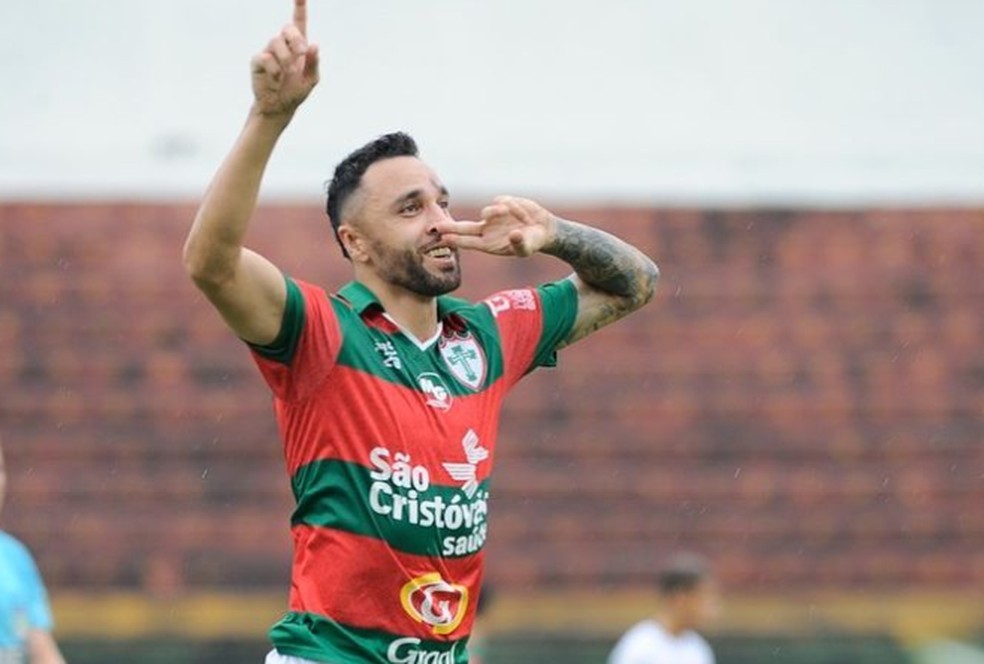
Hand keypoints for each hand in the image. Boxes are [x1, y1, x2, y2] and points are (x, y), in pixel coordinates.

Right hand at [250, 0, 319, 116]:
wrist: (279, 107)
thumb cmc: (295, 91)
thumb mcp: (310, 79)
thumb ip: (313, 63)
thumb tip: (314, 45)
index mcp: (298, 47)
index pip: (299, 22)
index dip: (299, 7)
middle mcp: (283, 45)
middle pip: (287, 28)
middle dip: (296, 39)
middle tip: (301, 53)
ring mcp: (269, 51)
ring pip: (276, 42)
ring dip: (286, 57)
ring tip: (288, 72)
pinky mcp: (257, 61)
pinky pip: (265, 57)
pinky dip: (274, 68)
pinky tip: (277, 78)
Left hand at [437, 196, 557, 256]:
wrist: (542, 228)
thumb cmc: (531, 242)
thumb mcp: (527, 247)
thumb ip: (520, 243)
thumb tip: (514, 235)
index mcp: (488, 243)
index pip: (468, 242)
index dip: (456, 240)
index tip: (444, 238)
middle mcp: (487, 230)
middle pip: (464, 228)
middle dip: (450, 227)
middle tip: (435, 226)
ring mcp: (493, 217)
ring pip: (487, 211)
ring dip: (498, 213)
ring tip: (517, 216)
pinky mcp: (501, 204)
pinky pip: (501, 202)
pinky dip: (512, 207)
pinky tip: (522, 213)